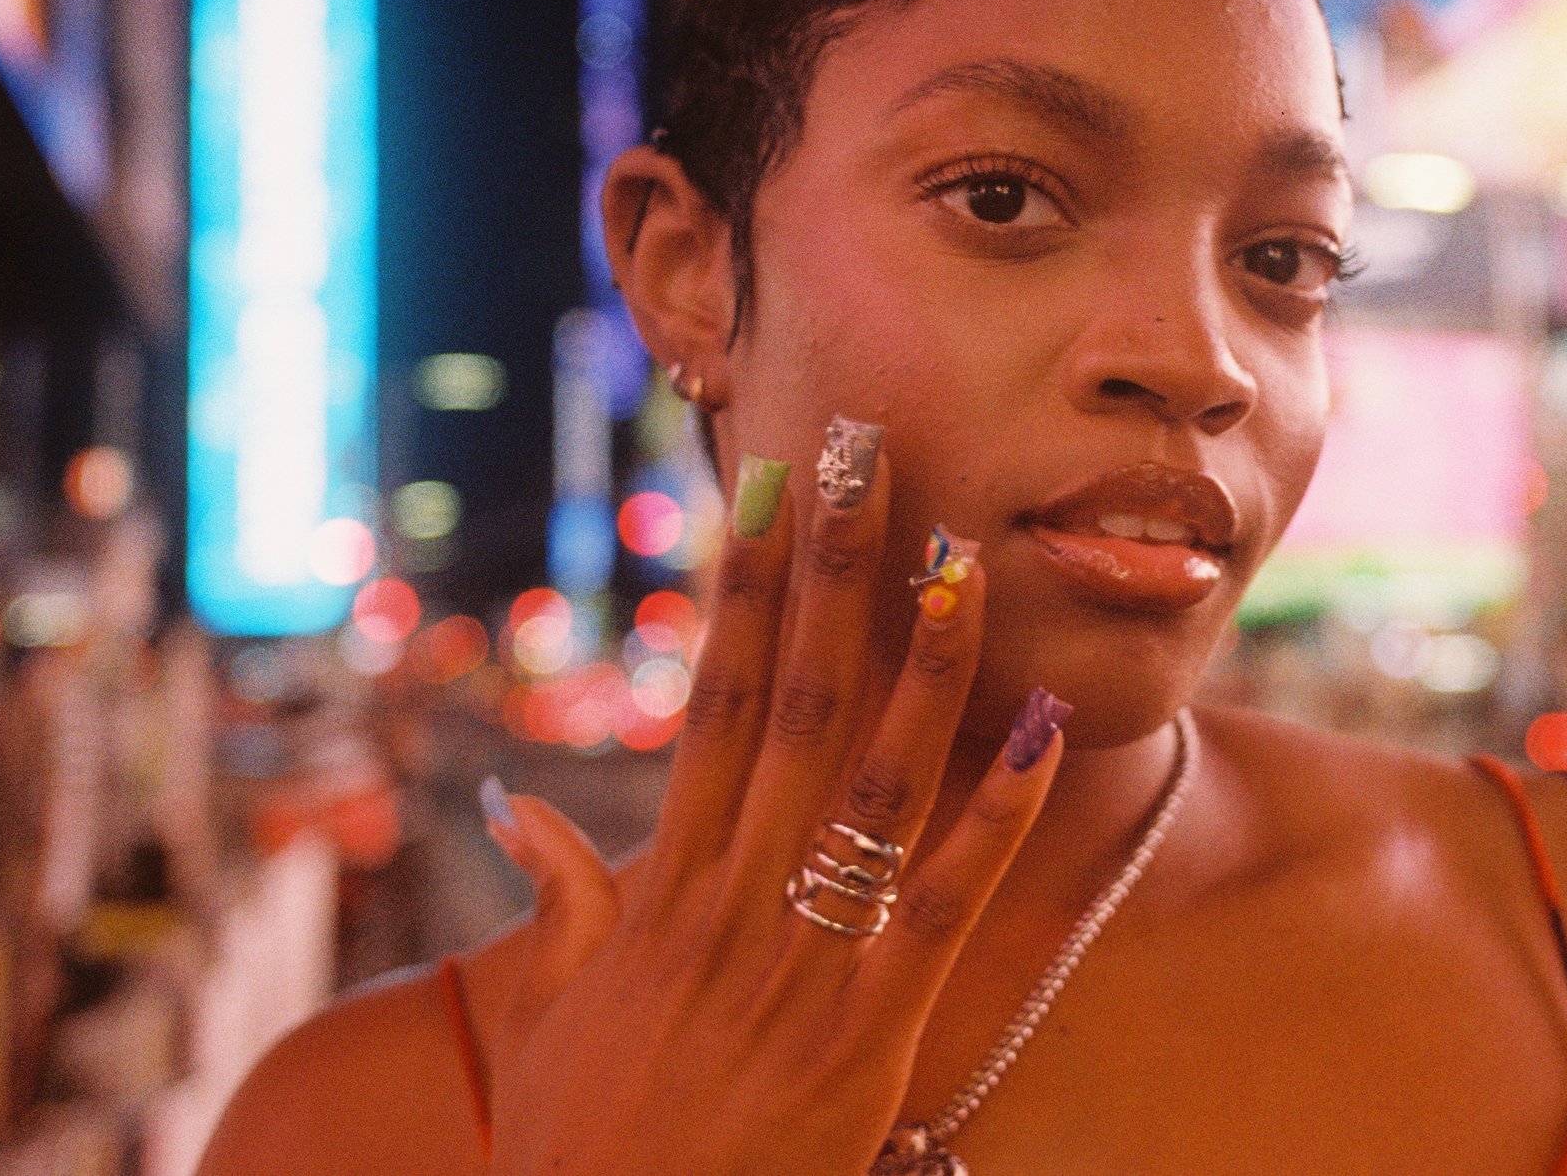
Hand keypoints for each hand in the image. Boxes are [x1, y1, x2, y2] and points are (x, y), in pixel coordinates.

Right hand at [479, 431, 1063, 1175]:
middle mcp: (734, 901)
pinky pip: (947, 906)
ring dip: (921, 664)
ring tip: (958, 557)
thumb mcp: (552, 1015)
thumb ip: (561, 901)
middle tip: (865, 460)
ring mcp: (803, 962)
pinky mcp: (869, 1034)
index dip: (741, 592)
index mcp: (666, 887)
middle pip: (794, 707)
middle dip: (831, 578)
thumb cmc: (581, 1149)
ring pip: (873, 782)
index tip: (764, 494)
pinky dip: (997, 816)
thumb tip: (523, 805)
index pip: (714, 704)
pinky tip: (1043, 731)